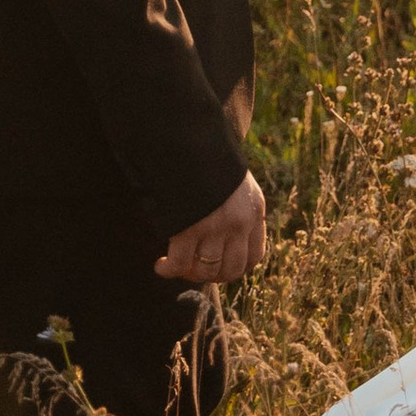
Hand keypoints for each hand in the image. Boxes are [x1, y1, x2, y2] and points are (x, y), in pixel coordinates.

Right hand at [156, 169, 266, 285]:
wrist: (189, 139)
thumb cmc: (208, 160)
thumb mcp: (236, 183)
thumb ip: (239, 210)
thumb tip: (227, 242)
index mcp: (255, 210)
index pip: (255, 257)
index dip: (235, 269)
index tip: (218, 267)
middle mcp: (240, 222)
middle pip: (231, 270)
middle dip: (211, 276)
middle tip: (194, 269)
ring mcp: (216, 226)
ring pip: (206, 270)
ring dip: (189, 274)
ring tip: (175, 267)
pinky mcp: (189, 228)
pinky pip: (180, 264)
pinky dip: (168, 270)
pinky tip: (161, 266)